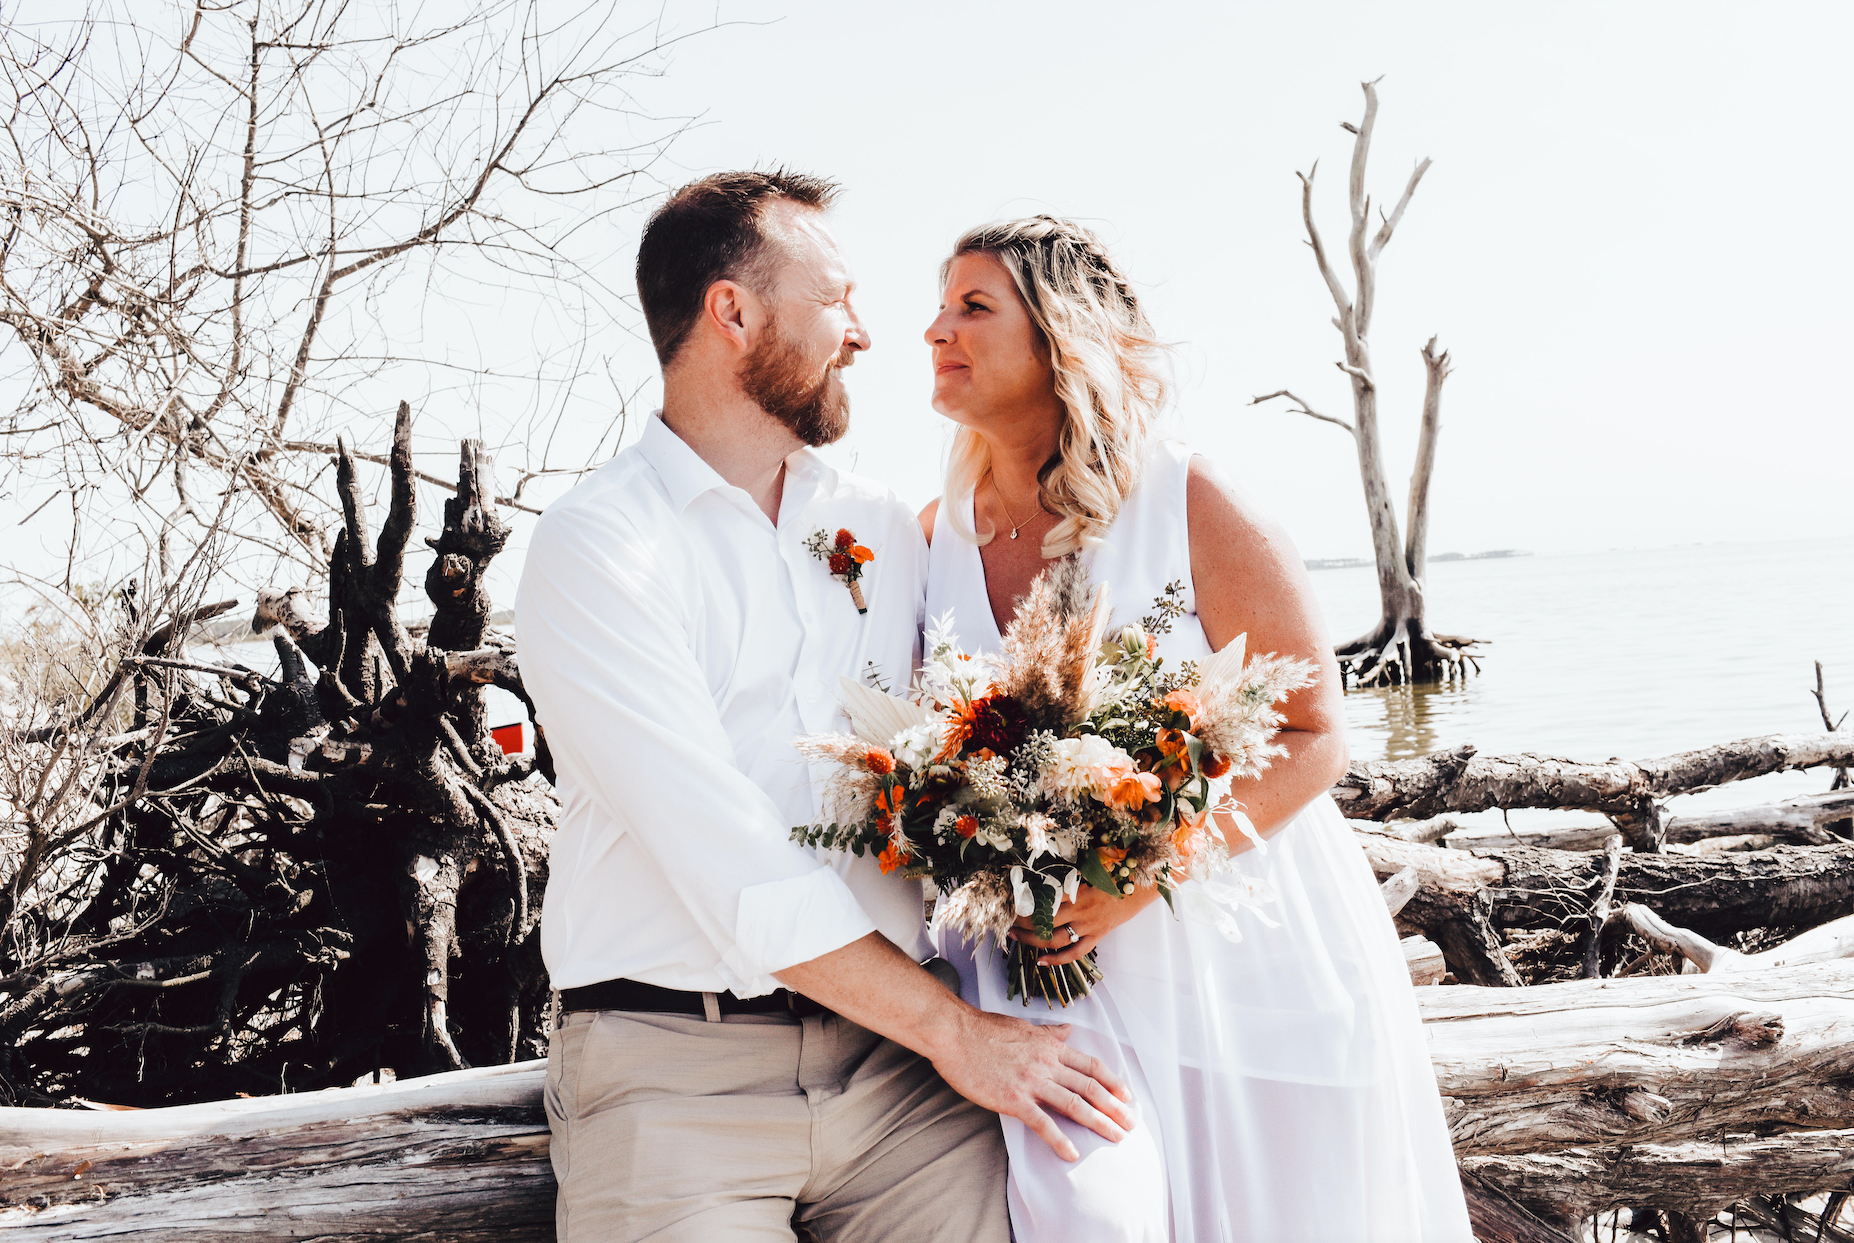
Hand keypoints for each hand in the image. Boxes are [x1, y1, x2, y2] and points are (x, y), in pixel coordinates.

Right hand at [928, 1007, 1134, 1161]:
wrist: (955, 1034)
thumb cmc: (985, 1029)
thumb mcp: (1023, 1026)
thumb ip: (1048, 1032)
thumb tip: (1068, 1030)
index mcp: (1050, 1047)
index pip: (1090, 1066)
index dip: (1112, 1082)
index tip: (1127, 1096)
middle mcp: (1046, 1063)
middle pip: (1089, 1087)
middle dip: (1114, 1107)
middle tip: (1130, 1124)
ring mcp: (1031, 1081)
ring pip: (1074, 1104)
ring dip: (1098, 1122)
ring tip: (1115, 1137)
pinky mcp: (1014, 1099)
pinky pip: (1042, 1123)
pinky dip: (1059, 1139)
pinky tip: (1072, 1153)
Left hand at [1010, 882, 1162, 965]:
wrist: (1142, 887)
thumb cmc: (1116, 872)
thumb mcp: (1090, 867)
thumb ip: (1067, 872)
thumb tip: (1043, 870)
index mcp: (1077, 891)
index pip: (1042, 900)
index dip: (1024, 903)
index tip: (1009, 902)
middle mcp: (1080, 911)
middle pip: (1043, 922)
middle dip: (1022, 922)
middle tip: (1006, 921)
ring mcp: (1088, 927)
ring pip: (1054, 940)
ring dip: (1032, 939)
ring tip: (1015, 936)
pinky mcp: (1097, 936)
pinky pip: (1074, 953)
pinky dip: (1057, 960)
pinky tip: (1040, 962)